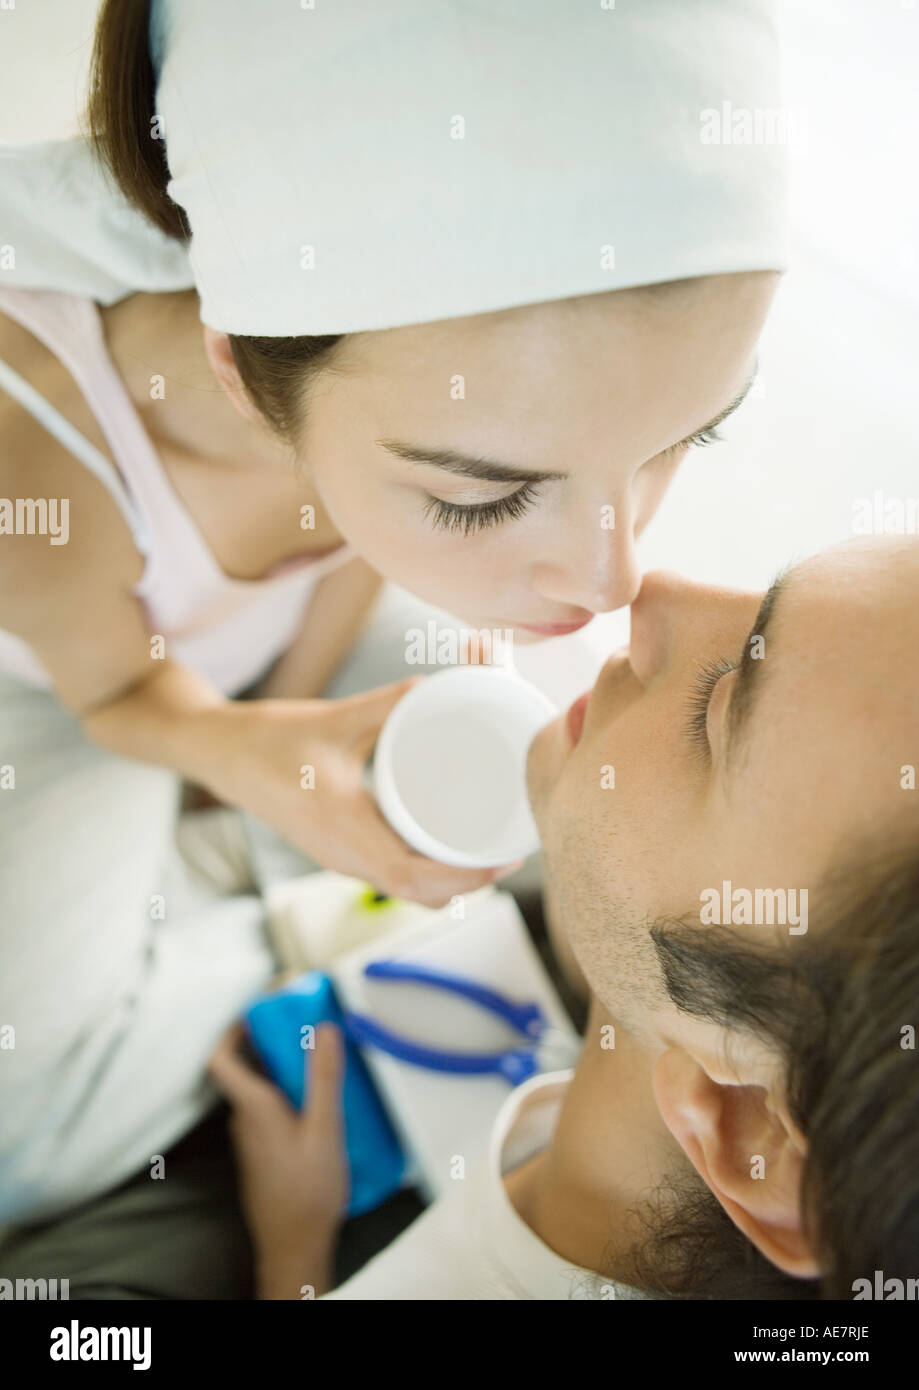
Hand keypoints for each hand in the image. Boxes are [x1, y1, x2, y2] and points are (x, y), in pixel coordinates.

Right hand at [202, 678, 521, 906]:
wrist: (219, 754)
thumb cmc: (268, 741)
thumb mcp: (335, 718)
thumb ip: (392, 702)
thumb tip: (448, 683)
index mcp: (342, 831)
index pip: (413, 878)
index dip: (464, 877)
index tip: (503, 858)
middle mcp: (342, 856)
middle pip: (420, 894)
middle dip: (470, 881)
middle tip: (510, 847)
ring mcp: (339, 858)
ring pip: (407, 889)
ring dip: (450, 879)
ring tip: (489, 847)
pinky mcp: (338, 850)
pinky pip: (392, 874)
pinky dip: (427, 869)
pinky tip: (447, 842)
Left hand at [209, 1021, 346, 1297]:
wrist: (295, 1247)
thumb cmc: (308, 1192)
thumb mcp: (325, 1130)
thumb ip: (323, 1079)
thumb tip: (323, 1030)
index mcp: (253, 1108)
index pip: (220, 1061)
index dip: (231, 1032)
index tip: (256, 1013)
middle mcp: (245, 1121)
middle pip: (244, 1071)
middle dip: (269, 1044)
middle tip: (301, 1028)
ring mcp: (252, 1140)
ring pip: (259, 1093)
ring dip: (281, 1072)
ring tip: (317, 1061)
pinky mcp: (263, 1155)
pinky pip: (269, 1113)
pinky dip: (287, 1097)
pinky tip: (319, 1104)